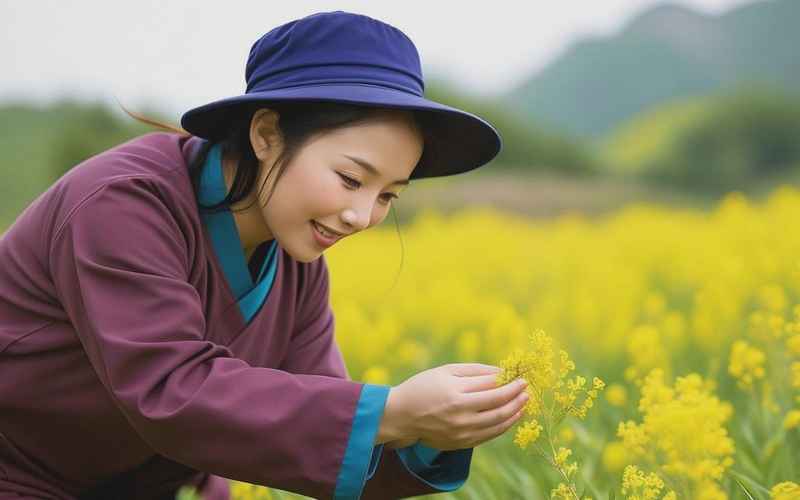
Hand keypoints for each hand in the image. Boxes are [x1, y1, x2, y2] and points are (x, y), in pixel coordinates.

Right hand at [385, 363, 528, 450]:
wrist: (401, 416)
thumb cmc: (423, 387)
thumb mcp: (446, 371)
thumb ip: (475, 371)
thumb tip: (501, 372)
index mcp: (456, 393)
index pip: (492, 387)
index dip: (510, 381)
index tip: (521, 375)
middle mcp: (461, 414)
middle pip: (499, 405)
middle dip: (517, 395)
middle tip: (527, 388)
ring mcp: (462, 431)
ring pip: (498, 423)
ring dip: (515, 411)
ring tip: (524, 401)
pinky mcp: (462, 443)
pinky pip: (490, 435)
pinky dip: (504, 425)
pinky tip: (512, 416)